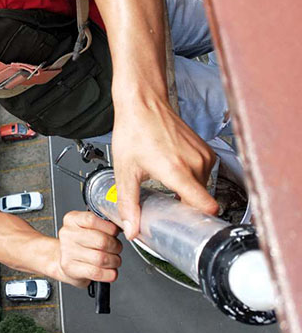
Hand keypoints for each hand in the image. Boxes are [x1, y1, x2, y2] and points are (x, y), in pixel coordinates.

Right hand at [55, 211, 122, 287]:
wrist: (63, 260)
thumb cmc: (80, 243)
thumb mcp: (87, 227)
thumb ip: (102, 224)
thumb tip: (122, 227)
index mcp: (72, 219)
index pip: (93, 220)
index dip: (110, 228)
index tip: (115, 232)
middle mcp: (67, 234)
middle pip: (101, 241)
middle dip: (116, 247)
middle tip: (116, 248)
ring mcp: (67, 252)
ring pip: (101, 258)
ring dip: (114, 261)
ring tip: (114, 260)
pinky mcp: (70, 268)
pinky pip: (97, 273)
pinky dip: (109, 274)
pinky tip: (110, 271)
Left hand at [112, 97, 217, 239]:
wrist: (143, 103)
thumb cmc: (133, 131)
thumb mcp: (125, 171)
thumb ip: (129, 203)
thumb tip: (132, 229)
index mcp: (177, 171)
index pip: (207, 206)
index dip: (200, 220)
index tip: (188, 227)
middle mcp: (196, 163)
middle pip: (201, 200)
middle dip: (186, 205)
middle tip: (167, 205)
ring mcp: (203, 155)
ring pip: (203, 187)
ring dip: (188, 190)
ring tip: (167, 183)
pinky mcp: (206, 149)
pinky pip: (204, 173)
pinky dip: (191, 177)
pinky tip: (173, 171)